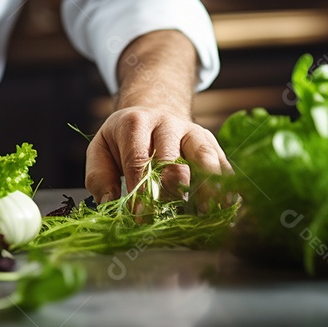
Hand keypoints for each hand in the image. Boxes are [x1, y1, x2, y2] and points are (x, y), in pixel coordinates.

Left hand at [85, 106, 231, 208]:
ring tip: (205, 213)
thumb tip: (109, 203)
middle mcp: (167, 124)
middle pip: (173, 158)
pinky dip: (226, 185)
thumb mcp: (100, 148)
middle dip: (171, 190)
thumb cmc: (124, 138)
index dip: (140, 189)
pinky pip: (221, 162)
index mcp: (136, 123)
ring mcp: (192, 131)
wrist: (153, 109)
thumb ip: (99, 176)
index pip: (138, 158)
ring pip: (203, 157)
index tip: (140, 217)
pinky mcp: (210, 142)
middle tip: (169, 217)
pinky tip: (227, 206)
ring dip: (205, 187)